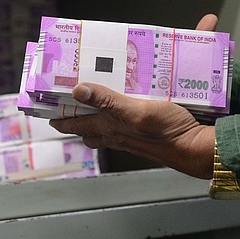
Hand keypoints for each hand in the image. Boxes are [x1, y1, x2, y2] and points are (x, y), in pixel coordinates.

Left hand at [49, 13, 219, 178]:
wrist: (195, 148)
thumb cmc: (167, 132)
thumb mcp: (136, 110)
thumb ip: (108, 100)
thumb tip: (78, 90)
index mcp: (109, 127)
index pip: (74, 123)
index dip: (58, 116)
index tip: (44, 108)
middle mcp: (116, 133)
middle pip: (85, 127)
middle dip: (72, 116)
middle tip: (63, 102)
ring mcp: (130, 134)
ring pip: (102, 126)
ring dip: (93, 115)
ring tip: (88, 100)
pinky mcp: (144, 131)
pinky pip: (121, 122)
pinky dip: (115, 113)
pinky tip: (123, 104)